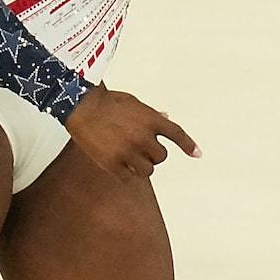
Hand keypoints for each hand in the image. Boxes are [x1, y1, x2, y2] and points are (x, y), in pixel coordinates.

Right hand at [63, 84, 199, 180]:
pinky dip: (125, 173)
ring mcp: (129, 151)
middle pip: (161, 157)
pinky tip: (118, 164)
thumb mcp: (135, 103)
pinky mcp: (113, 163)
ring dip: (142, 165)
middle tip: (139, 146)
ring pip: (148, 169)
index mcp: (152, 120)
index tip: (197, 154)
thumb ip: (152, 115)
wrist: (82, 107)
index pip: (177, 135)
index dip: (188, 145)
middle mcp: (143, 137)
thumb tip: (166, 117)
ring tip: (129, 155)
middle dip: (153, 153)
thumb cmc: (107, 102)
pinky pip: (128, 177)